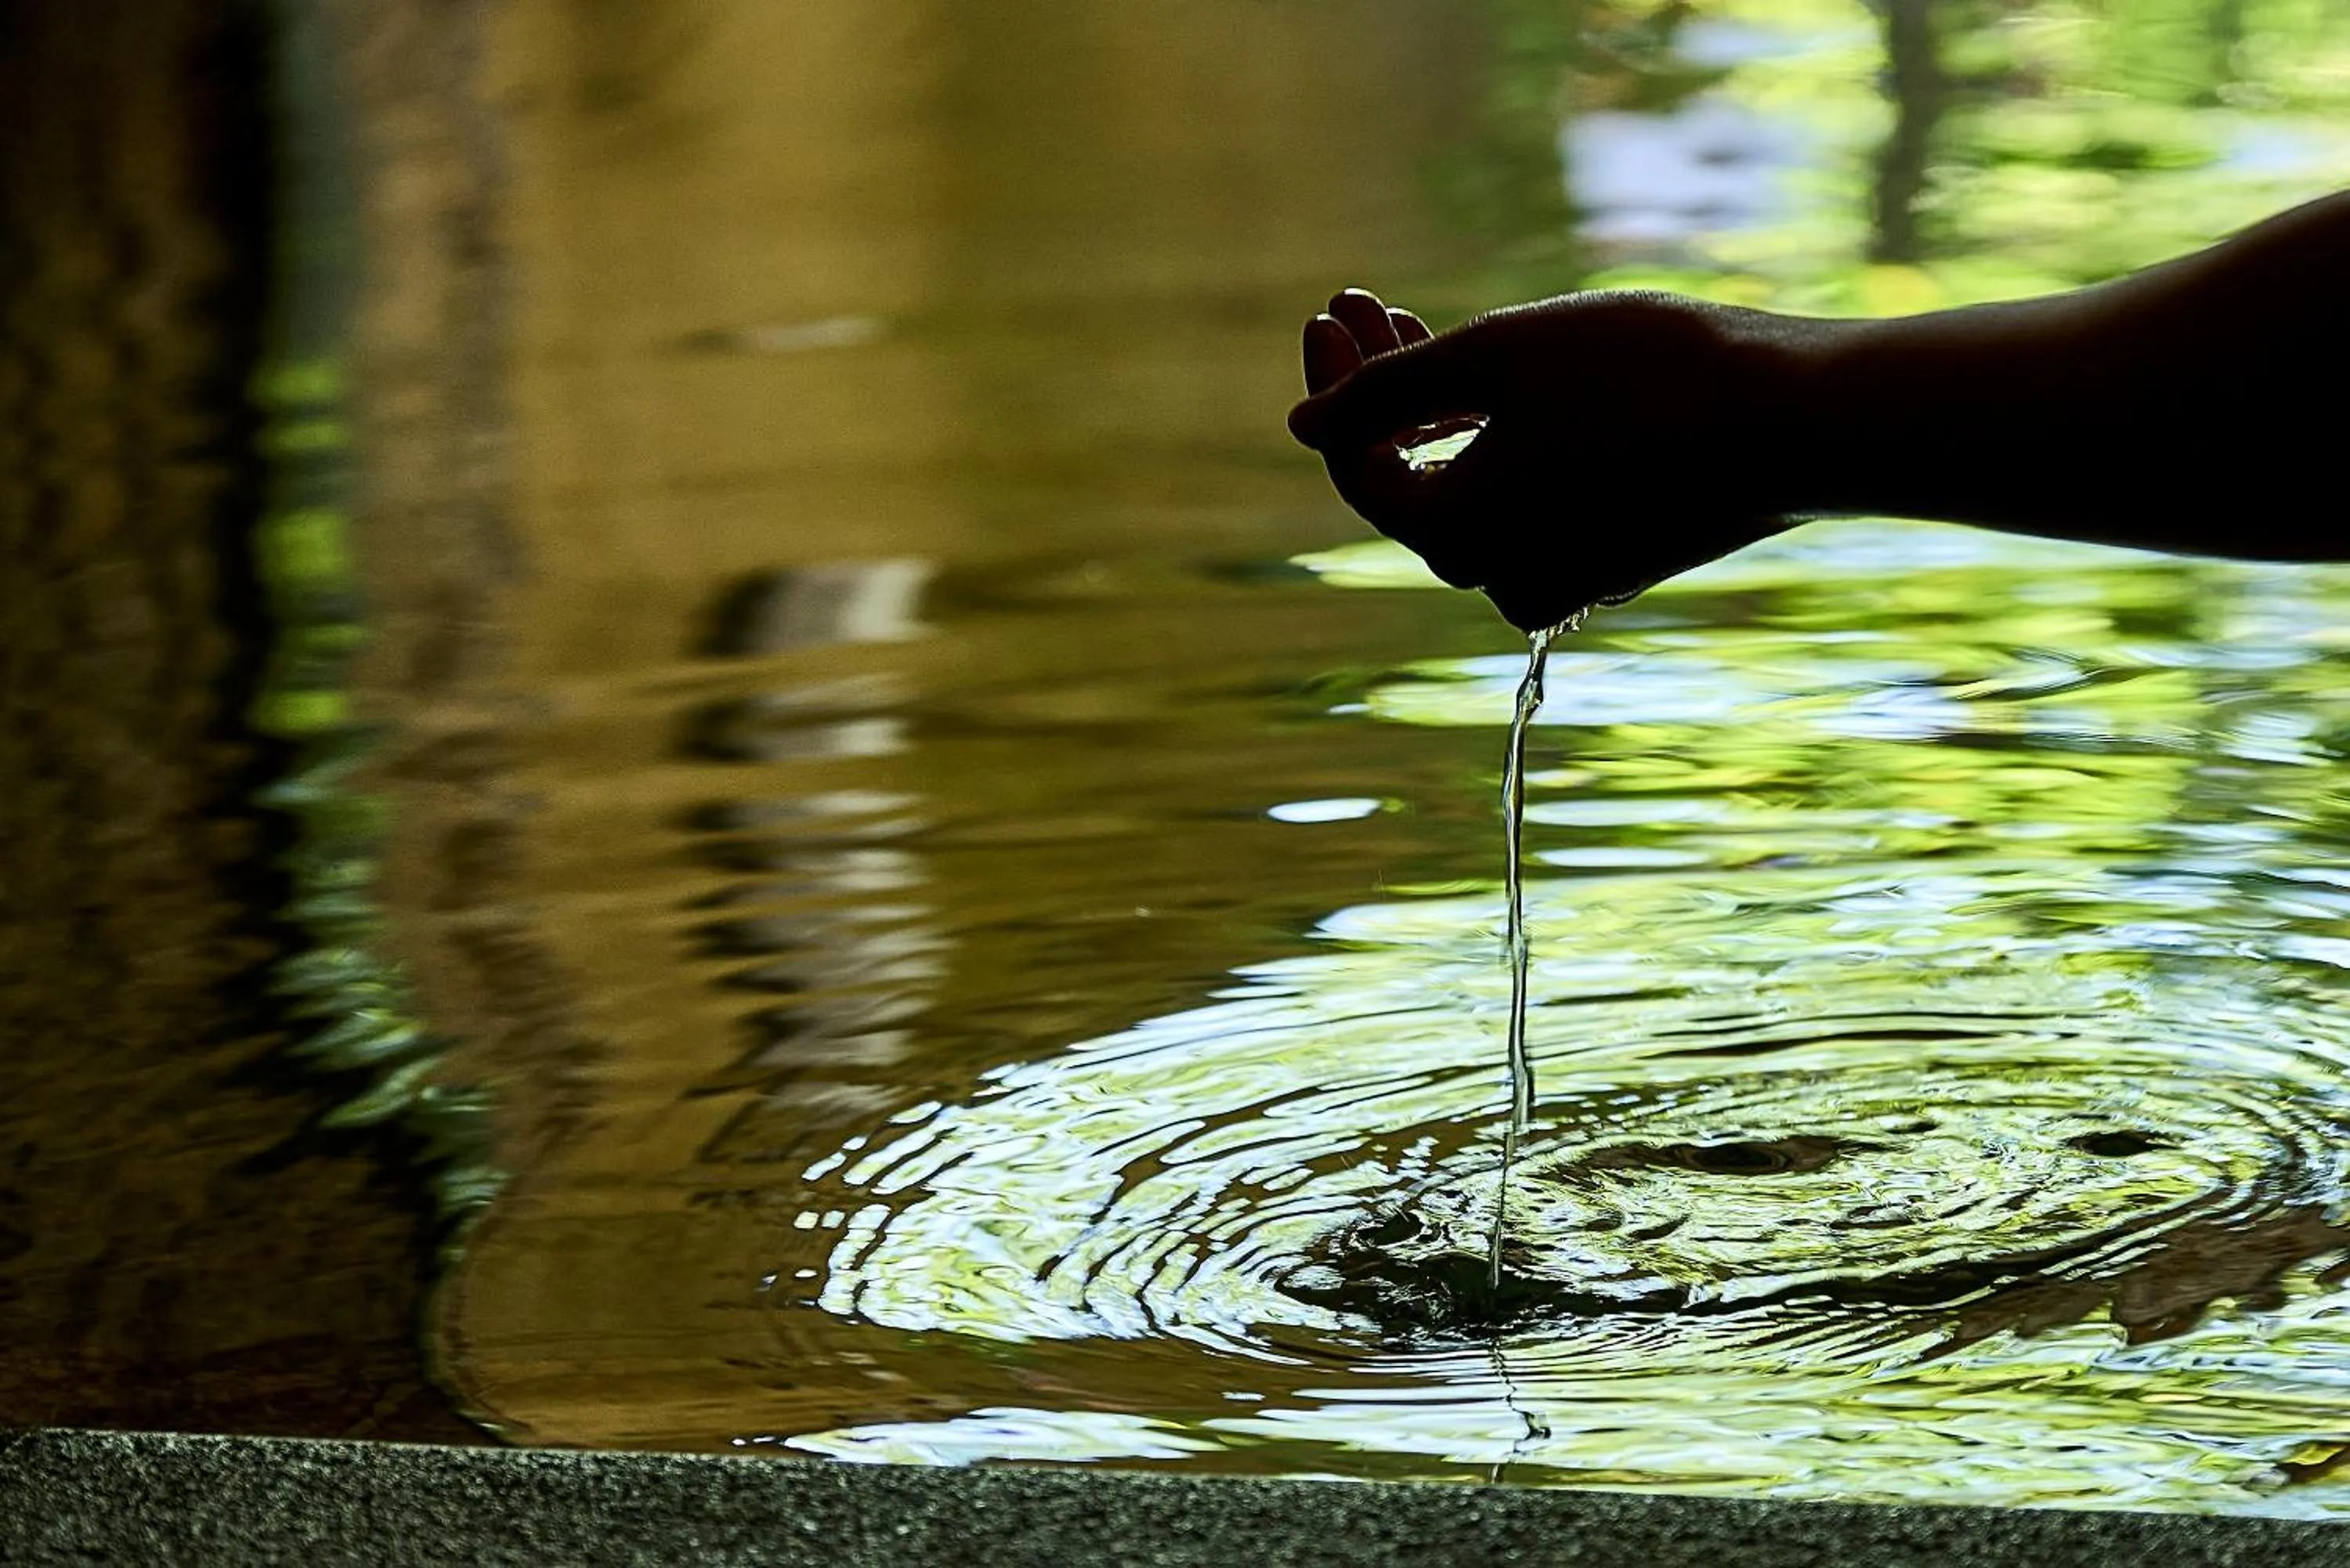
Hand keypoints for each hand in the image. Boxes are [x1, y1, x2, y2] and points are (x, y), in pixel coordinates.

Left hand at [1288, 287, 1802, 629]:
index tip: (1333, 307)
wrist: (1800, 420)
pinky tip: (1505, 380)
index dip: (1333, 384)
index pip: (1356, 467)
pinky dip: (1501, 442)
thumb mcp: (1496, 357)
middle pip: (1407, 479)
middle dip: (1379, 387)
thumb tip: (1301, 428)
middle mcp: (1498, 579)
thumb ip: (1385, 390)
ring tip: (1427, 324)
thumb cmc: (1645, 376)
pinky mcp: (1609, 561)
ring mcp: (1558, 577)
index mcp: (1456, 539)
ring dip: (1436, 409)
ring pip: (1467, 488)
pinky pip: (1526, 503)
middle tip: (1369, 302)